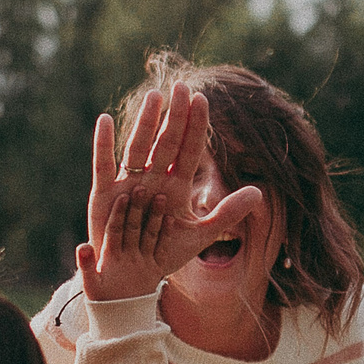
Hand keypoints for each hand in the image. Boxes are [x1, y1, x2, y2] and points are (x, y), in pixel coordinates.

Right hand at [76, 84, 264, 301]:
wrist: (133, 276)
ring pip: (139, 147)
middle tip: (181, 87)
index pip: (189, 150)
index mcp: (176, 186)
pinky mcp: (104, 195)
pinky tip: (104, 121)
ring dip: (146, 123)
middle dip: (174, 116)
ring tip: (155, 98)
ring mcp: (128, 184)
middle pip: (166, 142)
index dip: (195, 126)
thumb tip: (259, 191)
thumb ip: (227, 213)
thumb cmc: (164, 253)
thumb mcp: (200, 235)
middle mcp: (153, 179)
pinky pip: (104, 165)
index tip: (202, 99)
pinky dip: (103, 144)